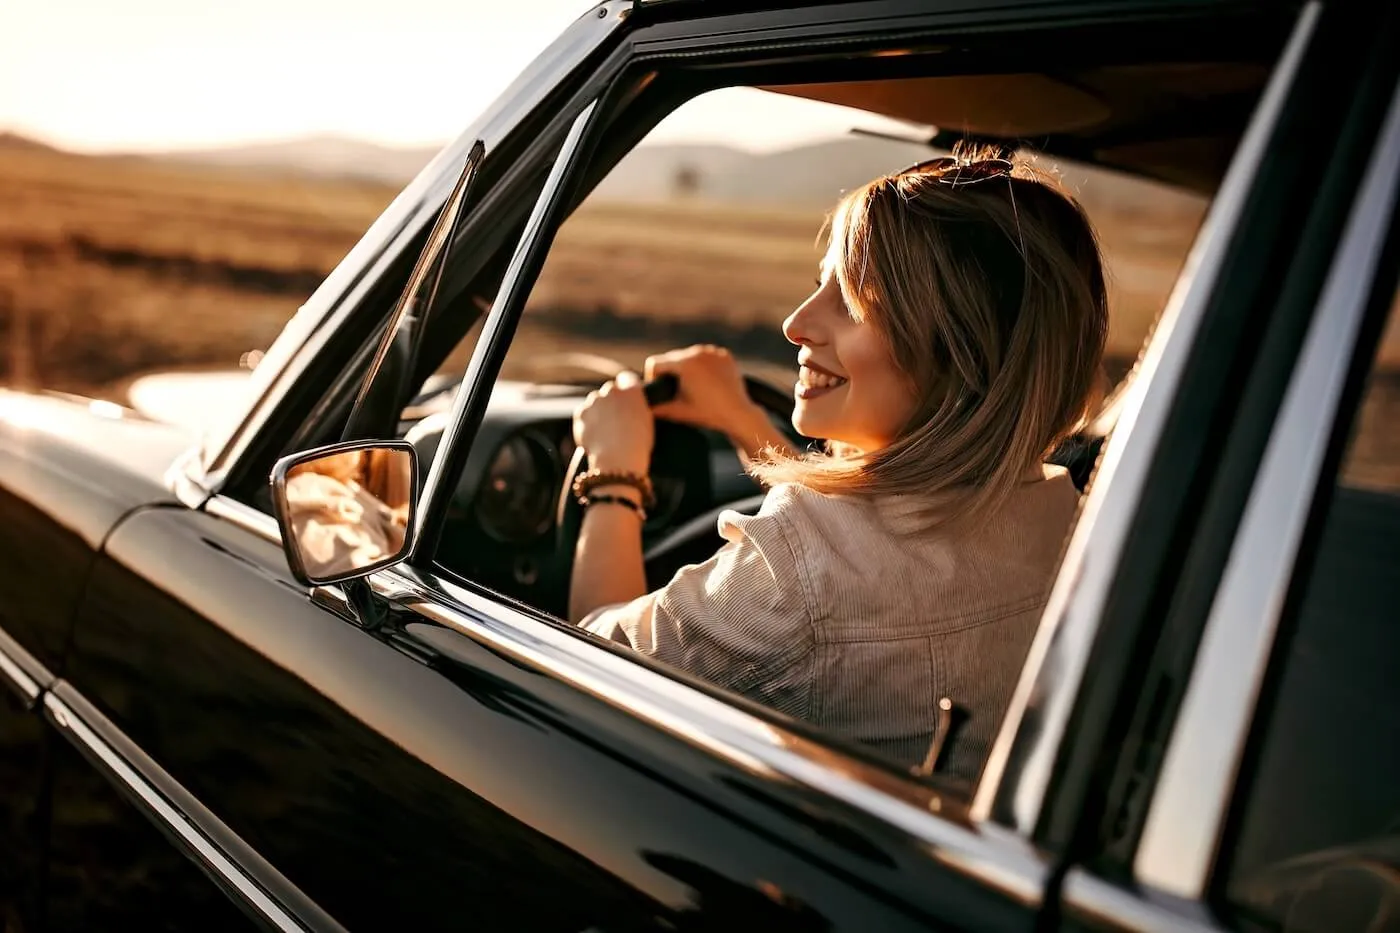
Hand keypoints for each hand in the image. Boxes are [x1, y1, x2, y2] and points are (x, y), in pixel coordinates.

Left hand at [573, 371, 653, 473]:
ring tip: (605, 430)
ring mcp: (594, 401)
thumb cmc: (637, 446)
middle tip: (615, 418)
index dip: (626, 388)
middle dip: (611, 400)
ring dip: (598, 410)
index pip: (628, 378)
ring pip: (595, 401)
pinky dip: (587, 421)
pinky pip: (584, 413)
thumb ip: (638, 407)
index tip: (625, 397)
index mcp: (633, 391)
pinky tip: (595, 434)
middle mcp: (612, 390)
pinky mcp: (581, 412)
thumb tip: (632, 407)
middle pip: (610, 389)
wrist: (618, 460)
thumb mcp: (647, 421)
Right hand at [645, 345, 766, 440]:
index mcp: (684, 363)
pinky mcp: (724, 355)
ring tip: (694, 388)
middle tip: (678, 392)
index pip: (655, 362)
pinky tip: (707, 383)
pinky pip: (705, 357)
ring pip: (688, 357)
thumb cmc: (707, 414)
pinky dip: (703, 367)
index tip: (662, 390)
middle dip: (671, 373)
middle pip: (672, 358)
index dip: (653, 377)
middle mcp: (698, 352)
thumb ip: (654, 408)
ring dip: (687, 369)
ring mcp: (713, 352)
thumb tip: (636, 407)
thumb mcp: (677, 412)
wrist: (739, 414)